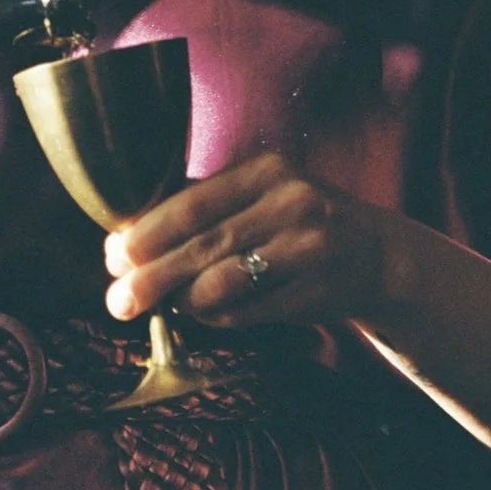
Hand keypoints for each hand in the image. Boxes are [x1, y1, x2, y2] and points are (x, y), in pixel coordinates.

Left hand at [103, 151, 407, 327]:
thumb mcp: (263, 195)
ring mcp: (309, 249)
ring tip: (161, 307)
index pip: (193, 204)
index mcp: (267, 171)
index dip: (147, 233)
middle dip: (151, 276)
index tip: (112, 256)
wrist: (378, 255)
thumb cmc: (299, 221)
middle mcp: (292, 203)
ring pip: (224, 284)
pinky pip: (249, 312)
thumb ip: (208, 205)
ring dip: (183, 302)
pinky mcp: (319, 292)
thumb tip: (129, 234)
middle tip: (117, 299)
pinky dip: (217, 318)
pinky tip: (202, 316)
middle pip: (203, 246)